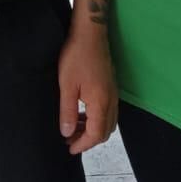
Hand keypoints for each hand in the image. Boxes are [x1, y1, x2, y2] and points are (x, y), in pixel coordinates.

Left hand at [57, 26, 116, 154]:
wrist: (90, 33)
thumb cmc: (77, 57)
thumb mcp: (67, 86)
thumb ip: (68, 112)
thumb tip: (67, 133)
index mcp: (101, 103)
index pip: (96, 134)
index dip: (83, 144)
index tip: (69, 148)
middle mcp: (111, 101)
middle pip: (105, 131)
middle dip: (88, 139)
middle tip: (70, 139)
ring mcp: (113, 93)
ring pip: (108, 121)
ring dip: (92, 129)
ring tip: (74, 127)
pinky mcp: (111, 86)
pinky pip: (108, 111)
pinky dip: (97, 118)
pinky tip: (82, 112)